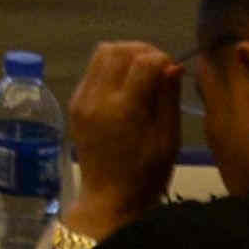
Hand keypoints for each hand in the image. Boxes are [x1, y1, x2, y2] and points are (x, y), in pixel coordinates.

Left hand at [57, 41, 185, 234]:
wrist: (108, 199)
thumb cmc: (146, 175)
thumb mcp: (168, 139)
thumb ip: (168, 98)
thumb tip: (172, 65)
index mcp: (124, 108)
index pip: (143, 61)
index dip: (162, 58)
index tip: (173, 71)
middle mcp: (98, 98)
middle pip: (118, 50)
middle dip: (142, 51)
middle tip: (158, 67)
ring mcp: (82, 99)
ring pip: (101, 53)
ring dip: (124, 55)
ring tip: (142, 72)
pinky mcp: (75, 103)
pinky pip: (92, 70)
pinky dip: (110, 68)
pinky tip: (125, 85)